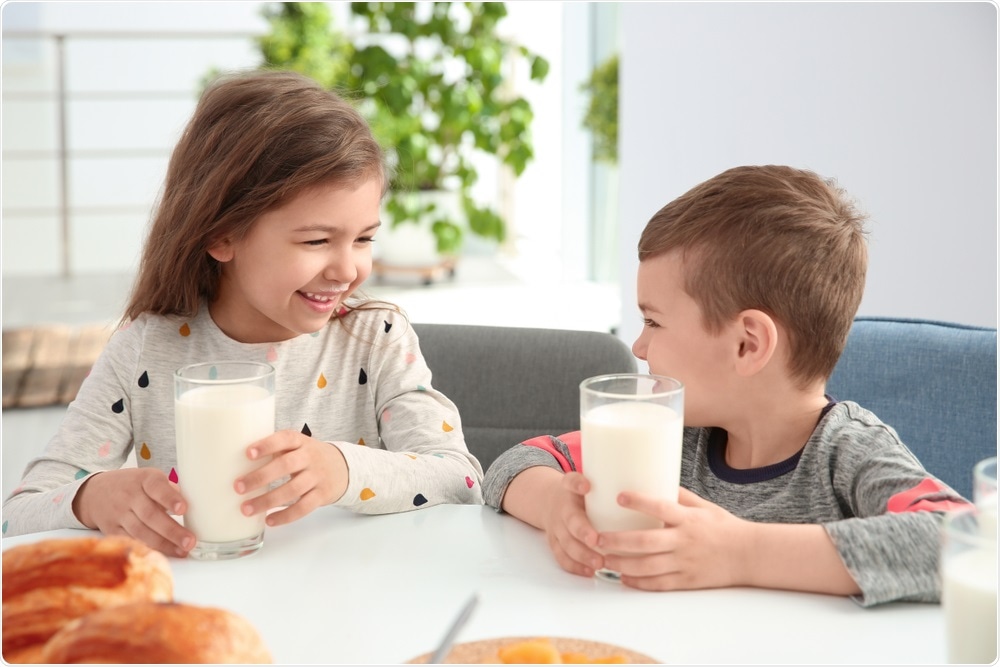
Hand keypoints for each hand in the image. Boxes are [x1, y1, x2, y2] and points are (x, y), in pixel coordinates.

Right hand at [73, 468, 194, 557]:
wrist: (95, 492)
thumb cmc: (134, 485)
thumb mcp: (150, 478)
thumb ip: (170, 490)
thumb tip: (193, 502)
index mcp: (144, 479)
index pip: (157, 487)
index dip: (170, 498)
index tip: (183, 509)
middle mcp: (130, 496)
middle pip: (150, 515)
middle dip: (172, 530)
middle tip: (190, 541)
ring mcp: (119, 514)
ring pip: (141, 531)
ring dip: (163, 544)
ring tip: (183, 551)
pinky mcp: (112, 529)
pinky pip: (131, 541)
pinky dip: (147, 549)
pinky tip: (163, 554)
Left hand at [234, 429, 348, 526]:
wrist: (343, 467)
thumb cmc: (308, 457)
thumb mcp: (297, 446)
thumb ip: (274, 450)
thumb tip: (234, 461)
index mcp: (300, 442)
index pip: (285, 439)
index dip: (267, 445)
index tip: (248, 453)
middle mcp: (310, 457)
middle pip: (286, 465)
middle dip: (260, 477)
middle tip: (237, 487)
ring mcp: (317, 477)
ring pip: (293, 490)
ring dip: (268, 501)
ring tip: (246, 509)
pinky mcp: (322, 495)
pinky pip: (304, 507)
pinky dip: (285, 516)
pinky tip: (269, 520)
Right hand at [541, 472, 604, 577]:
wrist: (550, 502)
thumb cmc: (579, 494)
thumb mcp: (589, 481)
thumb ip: (611, 481)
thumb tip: (651, 484)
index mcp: (570, 489)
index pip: (570, 482)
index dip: (577, 484)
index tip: (587, 487)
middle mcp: (562, 508)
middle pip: (570, 520)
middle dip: (582, 531)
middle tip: (596, 540)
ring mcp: (557, 528)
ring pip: (565, 543)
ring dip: (581, 554)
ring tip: (598, 564)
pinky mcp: (556, 543)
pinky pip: (562, 557)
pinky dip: (574, 566)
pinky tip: (589, 571)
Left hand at [599, 488, 750, 590]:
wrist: (749, 555)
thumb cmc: (724, 528)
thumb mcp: (704, 507)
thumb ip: (679, 496)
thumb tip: (654, 479)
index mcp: (688, 519)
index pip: (661, 507)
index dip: (639, 502)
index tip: (618, 496)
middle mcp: (685, 541)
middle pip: (645, 542)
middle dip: (617, 541)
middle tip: (598, 537)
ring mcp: (685, 563)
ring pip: (647, 566)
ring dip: (622, 564)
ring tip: (604, 559)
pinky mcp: (687, 580)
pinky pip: (658, 584)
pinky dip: (639, 582)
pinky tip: (624, 578)